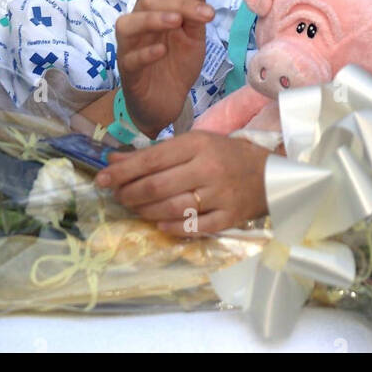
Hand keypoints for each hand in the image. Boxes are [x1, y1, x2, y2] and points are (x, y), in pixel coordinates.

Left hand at [95, 130, 269, 233]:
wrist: (271, 174)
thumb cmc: (225, 154)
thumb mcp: (193, 143)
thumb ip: (154, 153)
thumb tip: (113, 160)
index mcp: (197, 144)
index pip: (152, 159)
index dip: (123, 171)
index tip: (100, 178)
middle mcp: (207, 168)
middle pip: (158, 185)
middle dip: (130, 193)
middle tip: (117, 196)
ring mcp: (219, 195)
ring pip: (172, 208)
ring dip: (146, 211)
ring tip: (135, 209)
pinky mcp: (228, 218)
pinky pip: (194, 228)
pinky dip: (172, 227)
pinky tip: (159, 223)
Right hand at [116, 0, 213, 138]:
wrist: (168, 102)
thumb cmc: (177, 63)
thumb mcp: (194, 35)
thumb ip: (195, 9)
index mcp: (152, 10)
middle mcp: (137, 24)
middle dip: (177, 1)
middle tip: (204, 13)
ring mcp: (129, 48)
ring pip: (127, 24)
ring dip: (153, 19)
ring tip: (178, 22)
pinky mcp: (128, 72)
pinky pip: (130, 58)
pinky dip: (146, 53)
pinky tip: (163, 51)